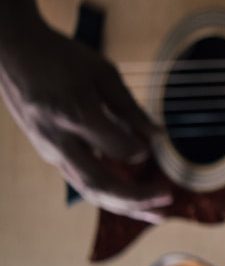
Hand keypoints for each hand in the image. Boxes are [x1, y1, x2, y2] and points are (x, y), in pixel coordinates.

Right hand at [0, 16, 171, 221]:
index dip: (141, 151)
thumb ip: (130, 107)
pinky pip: (81, 181)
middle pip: (100, 184)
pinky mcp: (49, 154)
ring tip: (157, 214)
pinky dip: (110, 194)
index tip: (157, 145)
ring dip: (125, 205)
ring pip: (89, 190)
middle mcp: (59, 140)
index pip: (117, 148)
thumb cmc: (61, 57)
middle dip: (137, 199)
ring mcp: (50, 150)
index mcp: (75, 115)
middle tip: (169, 199)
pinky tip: (133, 199)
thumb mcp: (103, 73)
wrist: (13, 52)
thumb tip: (158, 137)